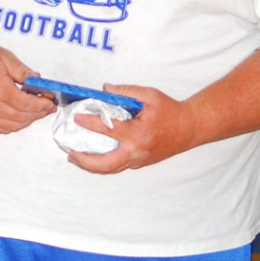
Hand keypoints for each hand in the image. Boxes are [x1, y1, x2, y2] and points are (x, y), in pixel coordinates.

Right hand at [0, 43, 54, 133]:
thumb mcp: (4, 57)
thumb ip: (23, 71)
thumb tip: (39, 82)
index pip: (25, 104)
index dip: (41, 105)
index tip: (50, 102)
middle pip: (21, 117)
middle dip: (39, 113)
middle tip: (48, 106)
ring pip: (13, 126)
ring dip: (28, 120)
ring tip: (37, 111)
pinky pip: (2, 129)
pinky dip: (15, 125)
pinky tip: (21, 116)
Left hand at [66, 84, 196, 174]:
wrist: (189, 128)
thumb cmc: (170, 111)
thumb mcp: (149, 95)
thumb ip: (125, 92)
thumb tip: (105, 90)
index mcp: (138, 133)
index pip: (108, 130)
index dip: (89, 123)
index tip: (77, 118)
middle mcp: (137, 151)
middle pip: (105, 165)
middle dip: (84, 161)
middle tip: (70, 153)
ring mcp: (139, 160)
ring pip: (111, 170)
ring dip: (91, 166)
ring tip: (76, 158)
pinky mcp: (140, 163)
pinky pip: (118, 166)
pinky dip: (104, 164)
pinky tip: (94, 157)